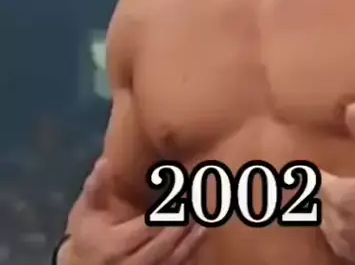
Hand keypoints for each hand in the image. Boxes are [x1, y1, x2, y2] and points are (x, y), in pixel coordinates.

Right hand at [68, 158, 205, 264]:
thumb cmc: (88, 234)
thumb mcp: (87, 212)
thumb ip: (96, 189)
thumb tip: (104, 162)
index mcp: (116, 245)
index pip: (149, 226)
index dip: (168, 210)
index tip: (183, 191)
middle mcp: (132, 264)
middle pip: (166, 244)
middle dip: (184, 222)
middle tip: (199, 199)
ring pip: (175, 259)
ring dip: (193, 238)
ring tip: (206, 215)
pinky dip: (191, 252)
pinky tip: (201, 234)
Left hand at [320, 103, 354, 264]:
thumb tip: (350, 107)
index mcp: (340, 196)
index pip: (311, 181)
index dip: (307, 173)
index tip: (301, 167)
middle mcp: (337, 223)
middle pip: (313, 203)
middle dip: (316, 191)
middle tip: (311, 182)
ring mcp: (345, 244)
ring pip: (322, 222)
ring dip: (324, 210)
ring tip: (328, 198)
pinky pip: (335, 240)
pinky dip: (336, 228)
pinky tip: (345, 218)